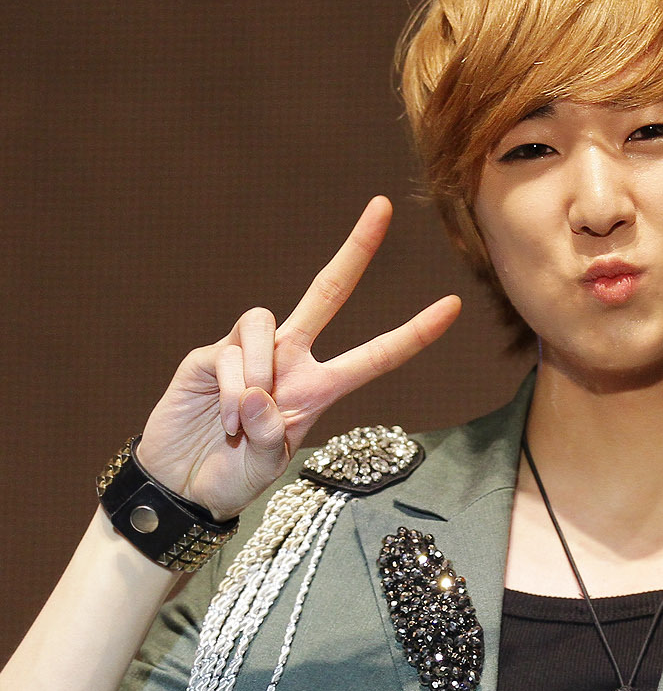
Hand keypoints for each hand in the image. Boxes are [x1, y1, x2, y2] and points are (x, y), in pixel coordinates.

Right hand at [134, 197, 460, 519]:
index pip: (375, 355)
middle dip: (355, 250)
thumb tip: (258, 393)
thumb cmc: (232, 477)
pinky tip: (223, 421)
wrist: (182, 484)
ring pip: (265, 323)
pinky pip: (228, 353)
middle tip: (383, 206)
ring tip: (242, 420)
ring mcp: (249, 354)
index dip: (413, 333)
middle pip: (327, 292)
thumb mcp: (267, 469)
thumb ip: (271, 439)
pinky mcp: (209, 356)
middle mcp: (290, 361)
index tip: (452, 307)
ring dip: (257, 373)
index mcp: (319, 389)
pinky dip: (230, 390)